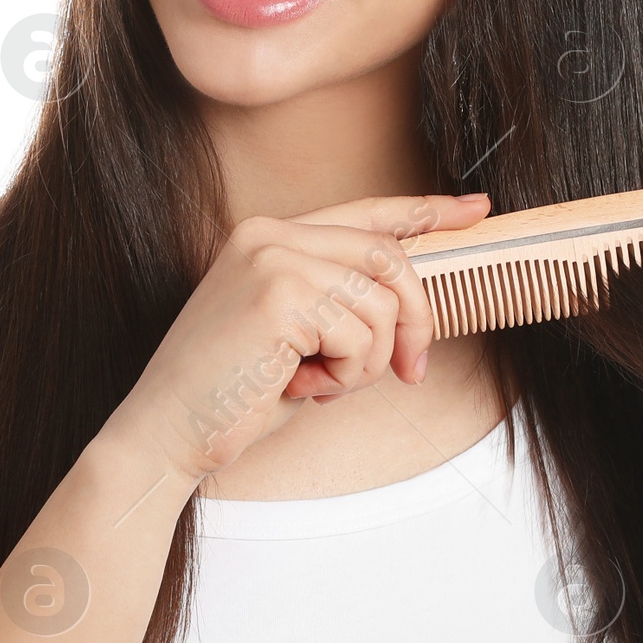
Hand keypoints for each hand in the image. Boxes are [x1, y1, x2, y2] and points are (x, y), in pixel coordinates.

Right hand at [102, 191, 490, 484]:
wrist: (167, 431)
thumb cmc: (233, 394)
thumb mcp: (298, 339)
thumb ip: (343, 307)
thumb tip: (414, 309)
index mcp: (269, 236)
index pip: (364, 215)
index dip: (424, 212)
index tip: (474, 210)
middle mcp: (269, 234)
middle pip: (389, 258)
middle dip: (415, 321)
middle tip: (411, 371)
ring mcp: (272, 258)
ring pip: (381, 304)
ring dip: (367, 362)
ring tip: (317, 383)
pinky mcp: (278, 294)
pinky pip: (360, 337)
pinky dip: (346, 377)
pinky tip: (299, 387)